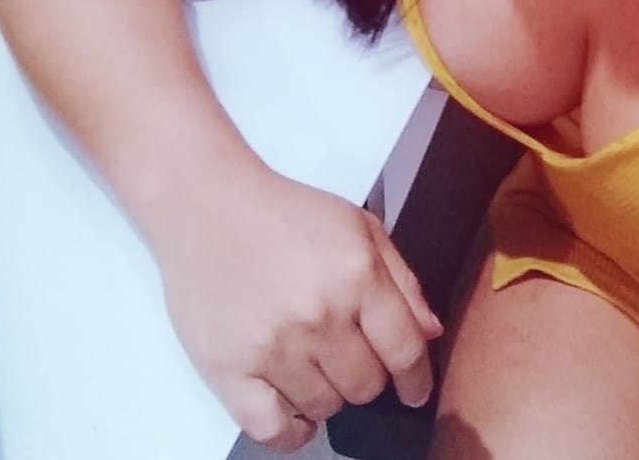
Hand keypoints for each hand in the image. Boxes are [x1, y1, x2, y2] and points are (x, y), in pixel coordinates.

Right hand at [154, 167, 442, 452]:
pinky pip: (271, 430)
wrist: (209, 206)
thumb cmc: (284, 213)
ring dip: (330, 396)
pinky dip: (291, 432)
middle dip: (368, 377)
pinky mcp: (229, 369)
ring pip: (325, 407)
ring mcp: (274, 346)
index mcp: (356, 275)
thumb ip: (403, 280)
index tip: (415, 390)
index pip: (404, 349)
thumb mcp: (360, 227)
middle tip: (352, 357)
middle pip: (366, 385)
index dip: (417, 378)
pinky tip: (297, 413)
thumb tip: (429, 331)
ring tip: (317, 366)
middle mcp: (319, 314)